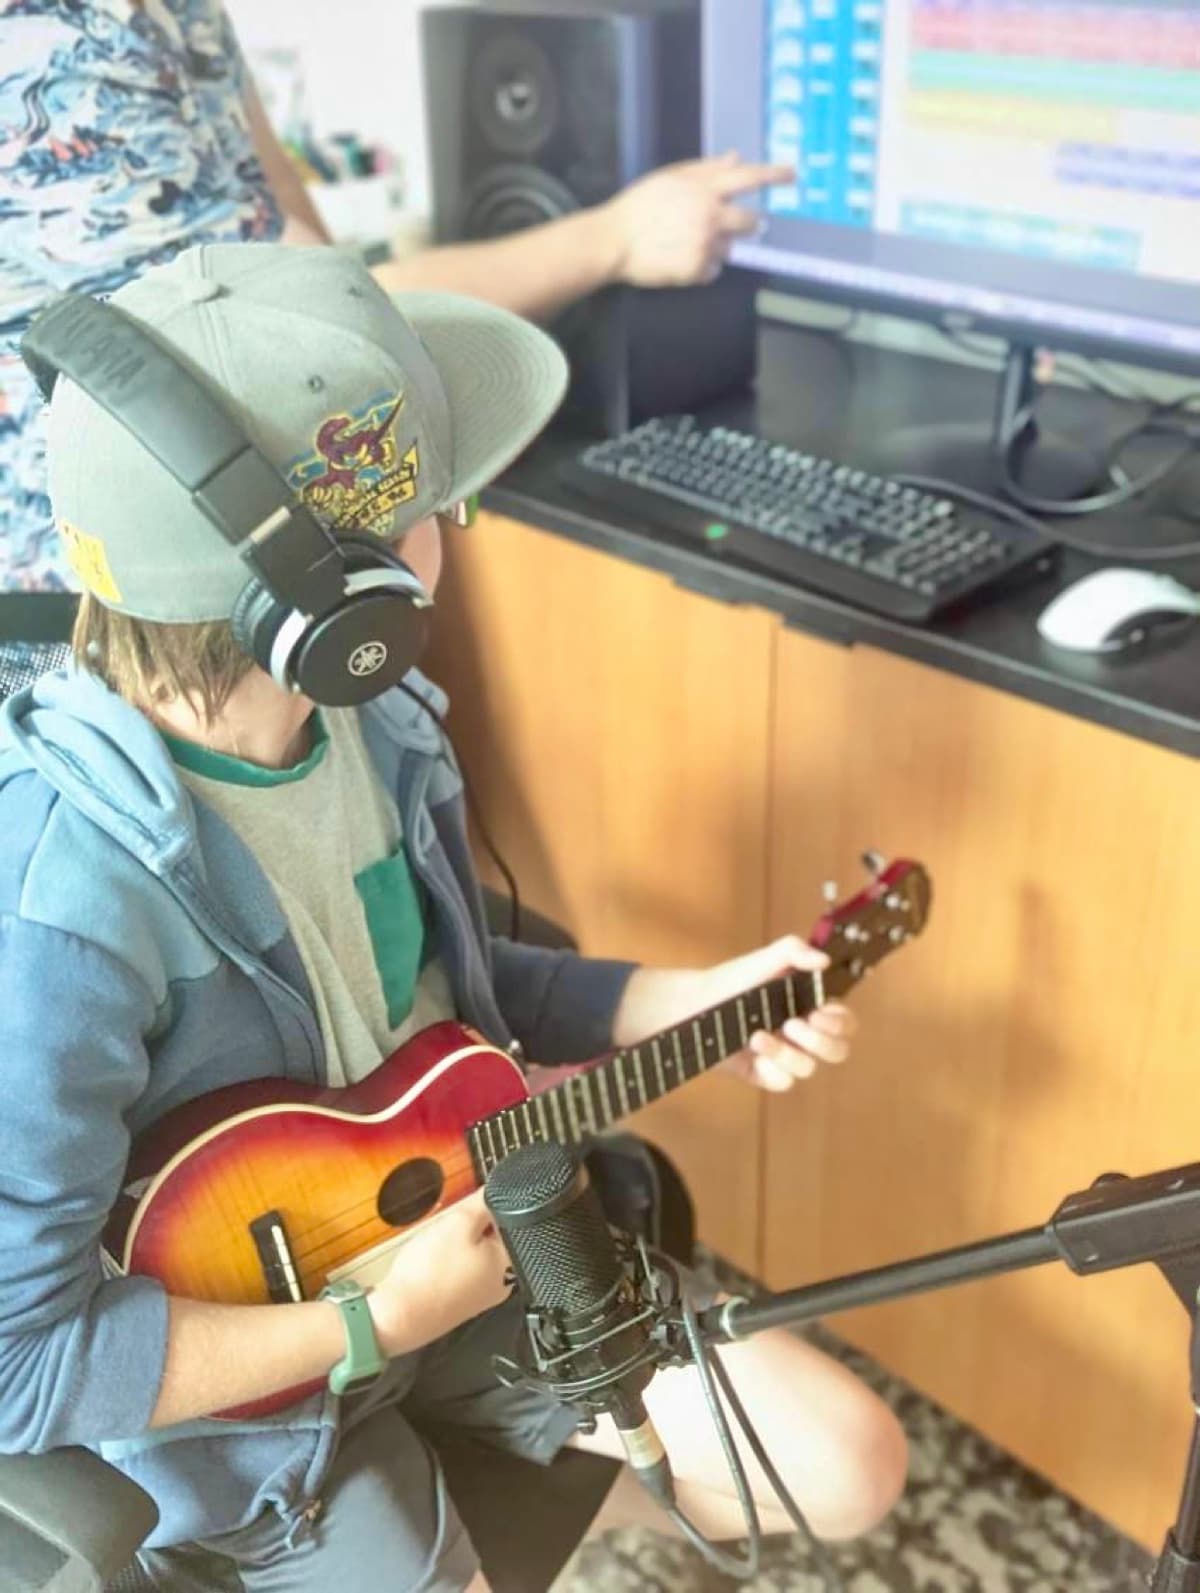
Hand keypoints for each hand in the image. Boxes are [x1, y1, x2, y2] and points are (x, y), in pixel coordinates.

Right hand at [368, 1190, 510, 1355]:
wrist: (397, 1316)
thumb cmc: (429, 1275)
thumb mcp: (459, 1222)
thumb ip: (484, 1202)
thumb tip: (500, 1190)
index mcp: (511, 1263)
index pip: (510, 1219)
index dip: (484, 1208)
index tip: (466, 1210)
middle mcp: (502, 1282)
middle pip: (492, 1235)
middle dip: (469, 1225)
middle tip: (447, 1231)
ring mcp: (481, 1293)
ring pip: (473, 1250)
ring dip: (455, 1242)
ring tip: (437, 1249)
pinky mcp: (460, 1299)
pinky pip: (459, 1268)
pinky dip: (446, 1260)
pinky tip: (431, 1263)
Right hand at [601, 152, 793, 287]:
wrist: (615, 241)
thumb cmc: (639, 206)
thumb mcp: (671, 177)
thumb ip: (706, 168)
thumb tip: (736, 158)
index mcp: (705, 189)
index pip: (749, 178)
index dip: (774, 175)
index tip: (793, 175)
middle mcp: (710, 215)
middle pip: (748, 222)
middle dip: (749, 225)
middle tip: (744, 228)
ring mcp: (705, 244)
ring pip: (729, 248)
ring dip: (716, 247)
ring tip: (687, 243)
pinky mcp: (697, 269)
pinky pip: (713, 271)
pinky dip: (702, 267)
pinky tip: (680, 259)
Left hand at [703, 935, 857, 1092]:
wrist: (694, 1003)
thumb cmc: (733, 979)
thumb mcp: (764, 958)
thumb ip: (794, 950)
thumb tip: (824, 961)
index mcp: (810, 1007)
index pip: (844, 1023)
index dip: (839, 1023)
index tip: (817, 1012)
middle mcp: (802, 1034)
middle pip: (837, 1051)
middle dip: (820, 1042)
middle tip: (791, 1024)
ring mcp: (785, 1056)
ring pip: (808, 1068)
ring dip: (787, 1053)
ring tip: (757, 1036)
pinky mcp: (764, 1073)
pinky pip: (783, 1082)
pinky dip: (771, 1069)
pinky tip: (753, 1052)